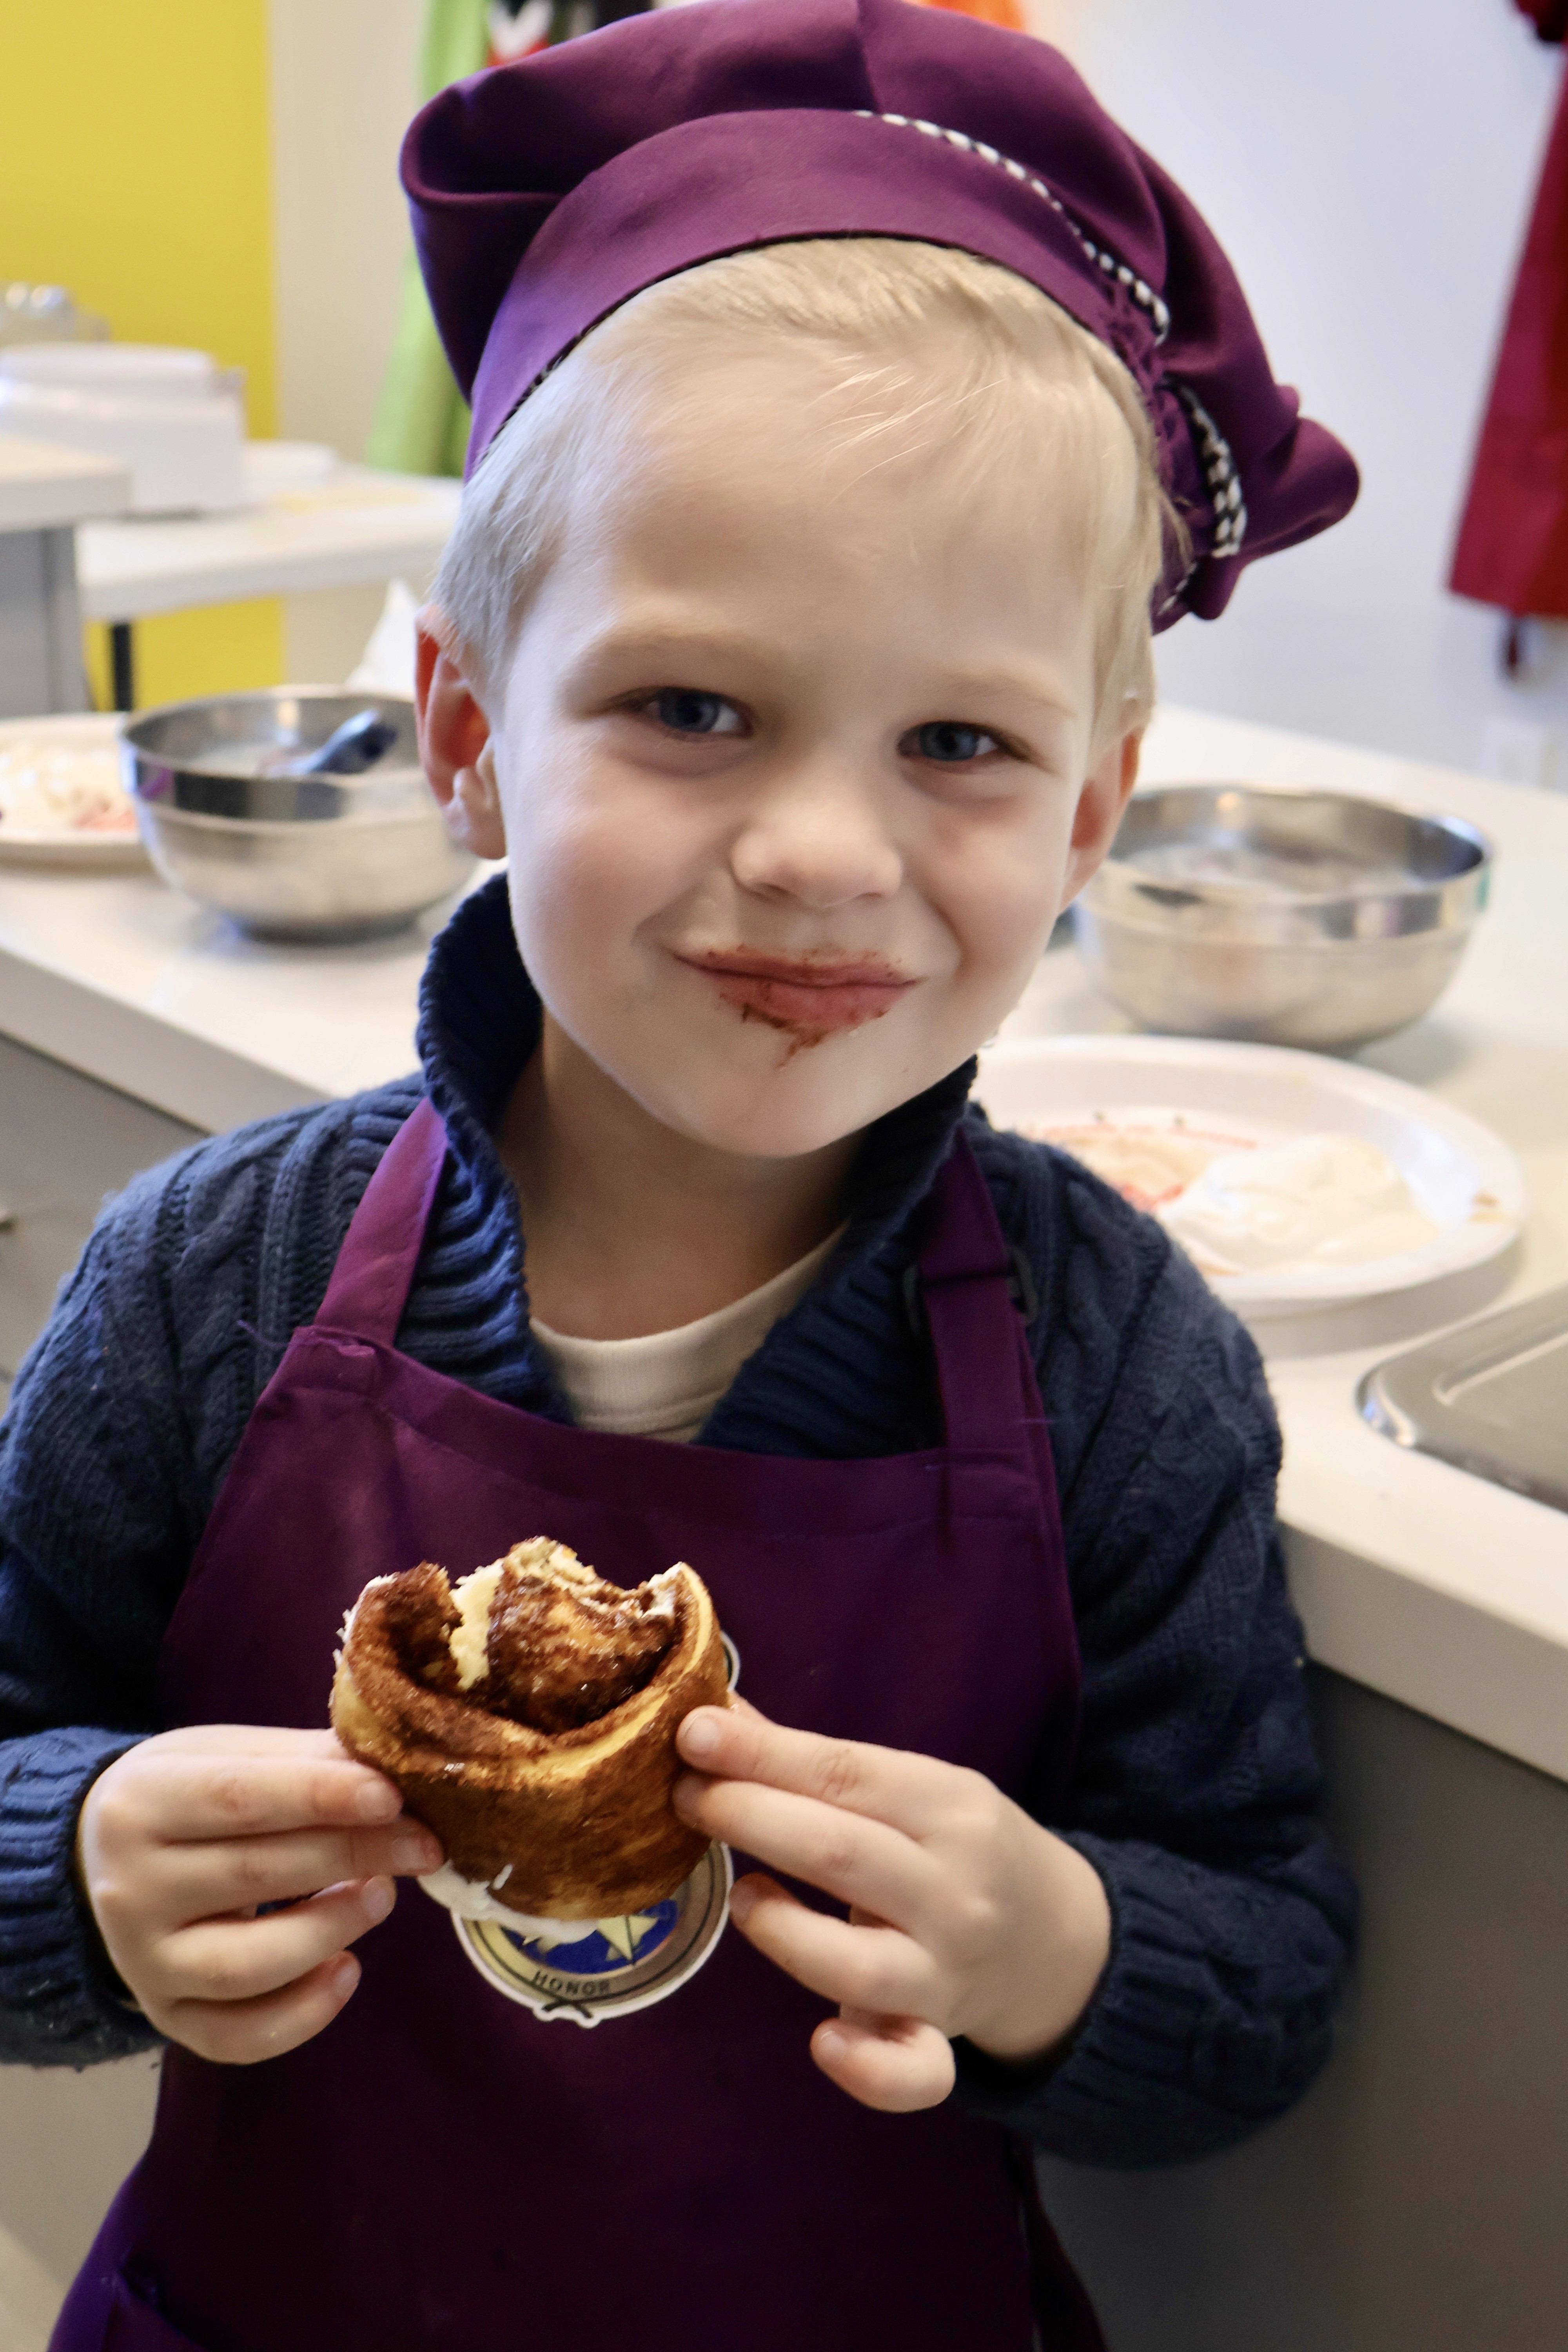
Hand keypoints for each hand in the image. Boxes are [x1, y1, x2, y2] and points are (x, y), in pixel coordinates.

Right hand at [76, 1725, 442, 2064]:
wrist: (106, 1859)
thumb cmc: (192, 1795)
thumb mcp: (232, 1755)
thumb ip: (310, 1761)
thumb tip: (397, 1768)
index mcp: (143, 1802)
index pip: (239, 1797)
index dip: (322, 1796)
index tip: (393, 1795)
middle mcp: (130, 1888)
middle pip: (254, 1875)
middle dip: (354, 1855)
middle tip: (424, 1844)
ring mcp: (143, 1963)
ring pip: (246, 1966)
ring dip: (332, 1930)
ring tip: (384, 1895)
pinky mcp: (165, 2016)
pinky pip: (237, 2036)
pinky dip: (303, 2014)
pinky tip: (347, 1970)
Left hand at [673, 1700, 1109, 2113]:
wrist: (1053, 1938)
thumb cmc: (956, 1847)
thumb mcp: (914, 1787)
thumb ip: (821, 1762)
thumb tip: (717, 1715)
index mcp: (951, 1807)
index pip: (845, 1773)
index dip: (763, 1754)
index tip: (694, 1734)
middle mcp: (954, 1891)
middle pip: (840, 1854)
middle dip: (749, 1817)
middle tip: (684, 1796)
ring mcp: (946, 1974)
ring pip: (857, 1963)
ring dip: (783, 1930)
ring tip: (739, 1896)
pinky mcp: (938, 2039)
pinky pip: (911, 2072)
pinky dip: (866, 2068)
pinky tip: (821, 2042)